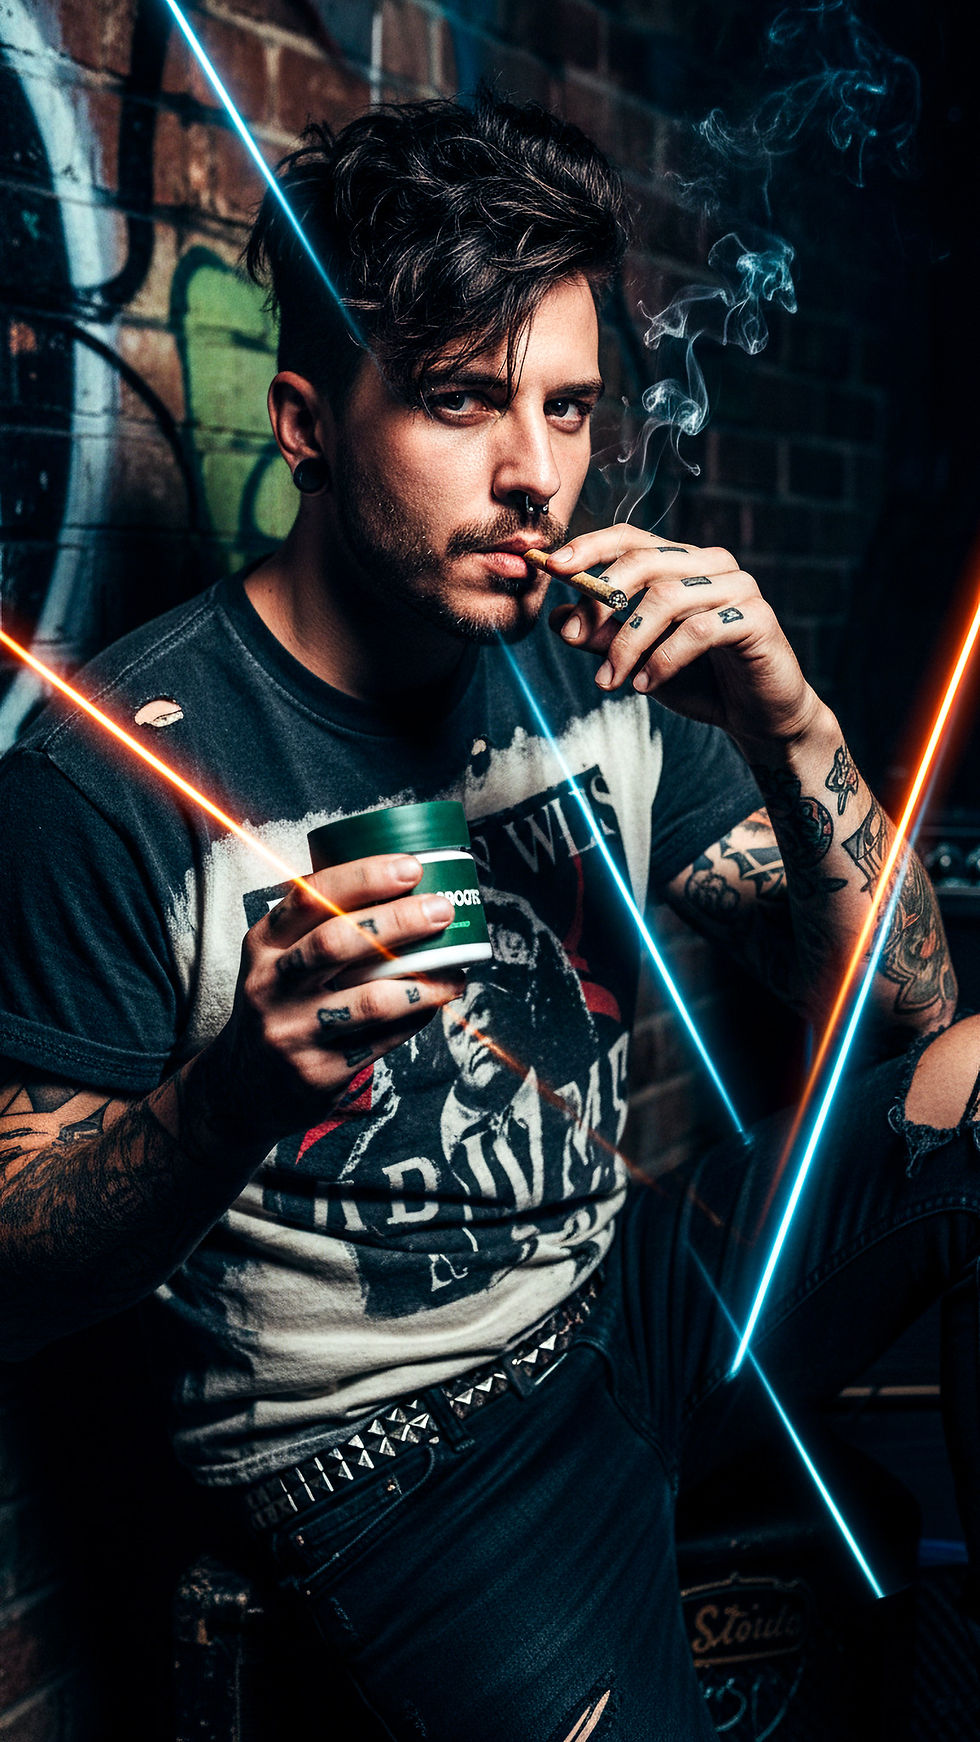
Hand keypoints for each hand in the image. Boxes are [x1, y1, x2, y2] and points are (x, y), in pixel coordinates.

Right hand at [215, 853, 462, 1141]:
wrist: (244, 1088)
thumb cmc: (280, 1005)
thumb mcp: (277, 960)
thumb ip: (318, 926)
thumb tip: (398, 884)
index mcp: (263, 945)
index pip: (310, 897)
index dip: (363, 878)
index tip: (410, 867)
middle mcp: (271, 986)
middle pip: (337, 943)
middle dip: (398, 921)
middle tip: (441, 910)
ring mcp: (294, 1032)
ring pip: (369, 1000)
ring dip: (423, 981)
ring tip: (455, 967)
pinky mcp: (318, 1072)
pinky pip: (381, 1040)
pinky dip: (416, 1017)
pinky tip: (435, 1001)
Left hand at [545, 527, 819, 745]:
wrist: (758, 718)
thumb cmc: (702, 681)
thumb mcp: (639, 659)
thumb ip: (603, 637)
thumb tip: (557, 619)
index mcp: (683, 564)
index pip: (631, 539)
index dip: (590, 548)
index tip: (552, 567)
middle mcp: (712, 565)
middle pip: (645, 562)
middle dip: (601, 600)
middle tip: (574, 637)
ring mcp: (738, 588)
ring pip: (667, 598)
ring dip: (628, 643)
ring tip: (610, 681)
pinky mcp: (756, 618)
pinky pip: (698, 631)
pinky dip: (663, 660)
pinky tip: (646, 685)